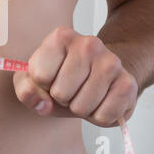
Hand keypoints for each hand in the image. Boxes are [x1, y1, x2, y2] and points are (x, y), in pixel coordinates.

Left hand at [13, 26, 138, 126]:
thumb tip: (42, 104)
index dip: (41, 85)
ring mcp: (111, 62)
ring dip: (80, 108)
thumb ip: (26, 90)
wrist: (99, 75)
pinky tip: (99, 101)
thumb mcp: (35, 81)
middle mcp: (88, 44)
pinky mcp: (128, 83)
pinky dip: (98, 117)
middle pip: (60, 93)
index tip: (49, 77)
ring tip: (84, 94)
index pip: (39, 75)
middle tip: (70, 88)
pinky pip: (103, 116)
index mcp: (60, 36)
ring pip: (81, 107)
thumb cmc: (62, 77)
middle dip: (61, 98)